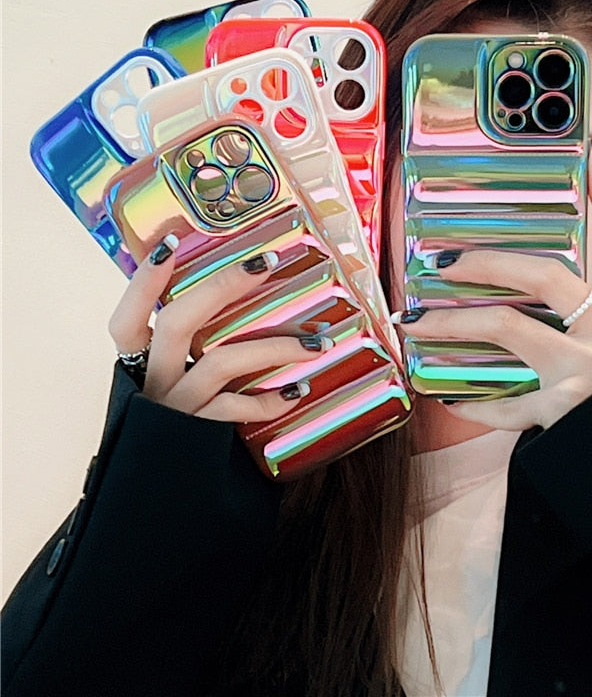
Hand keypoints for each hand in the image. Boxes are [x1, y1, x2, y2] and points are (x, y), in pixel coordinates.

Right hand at [108, 242, 328, 421]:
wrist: (164, 495)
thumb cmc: (177, 427)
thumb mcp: (169, 388)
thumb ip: (184, 356)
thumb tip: (229, 307)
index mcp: (138, 367)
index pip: (126, 320)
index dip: (143, 283)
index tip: (170, 244)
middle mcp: (151, 384)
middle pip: (179, 322)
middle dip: (223, 286)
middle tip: (267, 261)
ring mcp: (175, 409)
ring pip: (222, 361)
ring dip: (274, 346)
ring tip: (317, 342)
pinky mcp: (199, 436)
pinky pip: (238, 409)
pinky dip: (270, 399)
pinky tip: (297, 392)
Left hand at [399, 150, 591, 430]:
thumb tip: (546, 298)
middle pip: (548, 276)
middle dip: (490, 262)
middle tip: (447, 261)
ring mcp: (589, 373)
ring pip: (508, 327)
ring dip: (454, 324)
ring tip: (418, 325)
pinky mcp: (566, 412)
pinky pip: (506, 404)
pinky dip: (476, 404)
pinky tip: (449, 398)